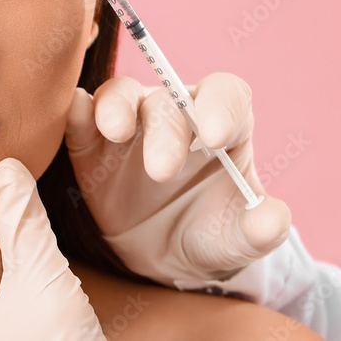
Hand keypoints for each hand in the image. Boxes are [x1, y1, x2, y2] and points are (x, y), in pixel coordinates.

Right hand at [64, 72, 292, 286]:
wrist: (154, 253)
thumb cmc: (202, 233)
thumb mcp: (233, 241)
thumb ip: (256, 231)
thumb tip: (272, 219)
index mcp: (220, 125)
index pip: (225, 94)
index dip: (221, 106)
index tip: (217, 138)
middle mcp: (174, 113)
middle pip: (170, 100)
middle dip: (166, 130)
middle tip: (161, 172)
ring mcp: (129, 122)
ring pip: (121, 93)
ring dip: (117, 108)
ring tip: (114, 132)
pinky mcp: (89, 138)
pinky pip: (80, 112)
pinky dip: (76, 110)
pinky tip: (73, 117)